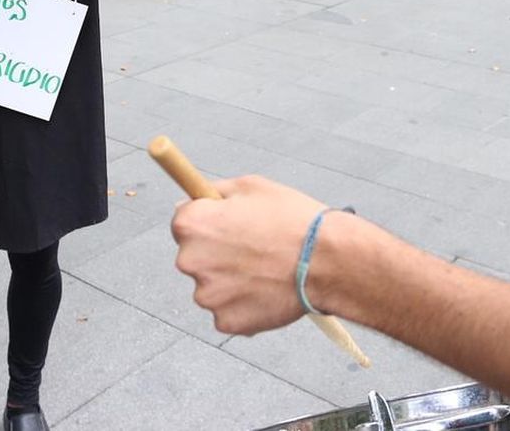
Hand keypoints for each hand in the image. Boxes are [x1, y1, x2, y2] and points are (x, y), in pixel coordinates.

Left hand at [171, 175, 326, 335]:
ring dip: (231, 281)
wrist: (326, 260)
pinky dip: (244, 304)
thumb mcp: (250, 187)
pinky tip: (267, 290)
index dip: (209, 221)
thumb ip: (212, 192)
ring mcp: (208, 296)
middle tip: (253, 249)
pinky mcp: (226, 322)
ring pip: (213, 287)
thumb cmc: (291, 218)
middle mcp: (190, 261)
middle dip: (217, 253)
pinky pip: (229, 311)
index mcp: (192, 225)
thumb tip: (191, 200)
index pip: (183, 222)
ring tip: (265, 270)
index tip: (229, 225)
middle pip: (195, 257)